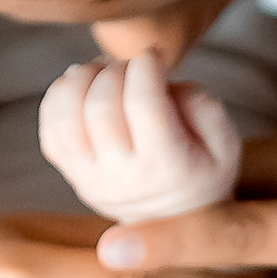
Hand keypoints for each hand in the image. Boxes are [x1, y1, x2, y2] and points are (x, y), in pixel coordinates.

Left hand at [39, 52, 239, 222]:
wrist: (174, 223)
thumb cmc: (201, 171)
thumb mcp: (226, 145)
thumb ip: (205, 108)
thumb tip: (164, 83)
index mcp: (166, 167)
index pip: (143, 103)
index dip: (145, 66)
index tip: (153, 54)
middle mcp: (122, 177)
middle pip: (101, 106)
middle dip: (115, 70)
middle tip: (129, 65)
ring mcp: (90, 178)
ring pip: (66, 118)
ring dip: (80, 81)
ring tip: (101, 71)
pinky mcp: (71, 175)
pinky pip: (50, 131)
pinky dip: (58, 98)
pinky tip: (81, 88)